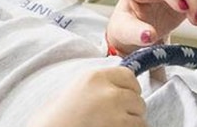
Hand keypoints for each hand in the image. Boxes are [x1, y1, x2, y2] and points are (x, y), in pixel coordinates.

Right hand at [27, 67, 145, 126]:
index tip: (124, 99)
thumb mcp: (76, 91)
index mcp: (94, 77)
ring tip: (113, 126)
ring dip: (132, 122)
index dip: (129, 89)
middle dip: (131, 109)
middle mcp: (107, 91)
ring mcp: (115, 111)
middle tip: (116, 118)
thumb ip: (99, 86)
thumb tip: (125, 88)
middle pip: (137, 97)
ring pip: (140, 115)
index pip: (129, 76)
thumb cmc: (56, 119)